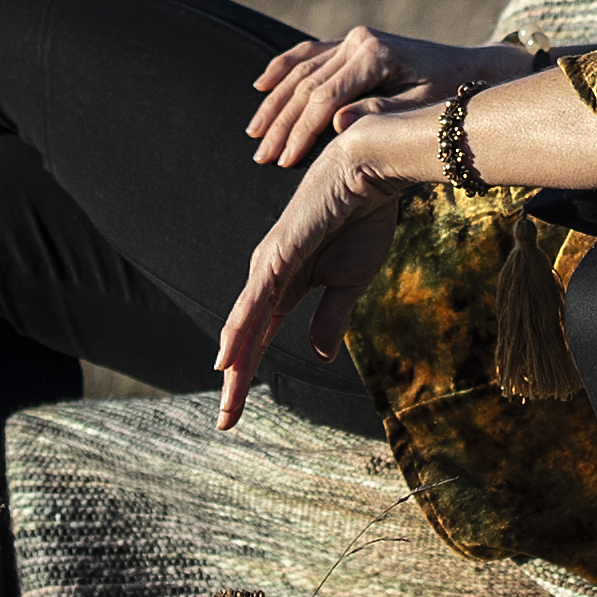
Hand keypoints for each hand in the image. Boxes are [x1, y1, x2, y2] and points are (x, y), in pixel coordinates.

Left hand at [212, 118, 430, 431]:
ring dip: (235, 364)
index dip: (247, 375)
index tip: (235, 413)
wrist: (371, 174)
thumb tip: (318, 356)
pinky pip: (256, 301)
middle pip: (245, 337)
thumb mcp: (349, 282)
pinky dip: (240, 329)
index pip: (259, 338)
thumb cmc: (362, 219)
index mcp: (286, 285)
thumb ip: (331, 318)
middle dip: (235, 381)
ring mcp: (270, 264)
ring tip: (226, 400)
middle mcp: (269, 276)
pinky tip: (228, 355)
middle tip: (225, 422)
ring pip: (245, 324)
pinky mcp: (279, 254)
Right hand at [246, 26, 527, 167]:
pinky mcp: (354, 43)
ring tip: (254, 133)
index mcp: (375, 55)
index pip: (325, 98)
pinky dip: (284, 67)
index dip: (302, 132)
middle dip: (282, 124)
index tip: (285, 162)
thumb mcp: (422, 112)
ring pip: (302, 70)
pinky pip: (310, 53)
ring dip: (276, 102)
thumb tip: (334, 128)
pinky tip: (261, 85)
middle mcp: (360, 41)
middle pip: (307, 85)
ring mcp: (354, 39)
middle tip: (261, 157)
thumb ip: (378, 116)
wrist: (475, 71)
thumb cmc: (453, 98)